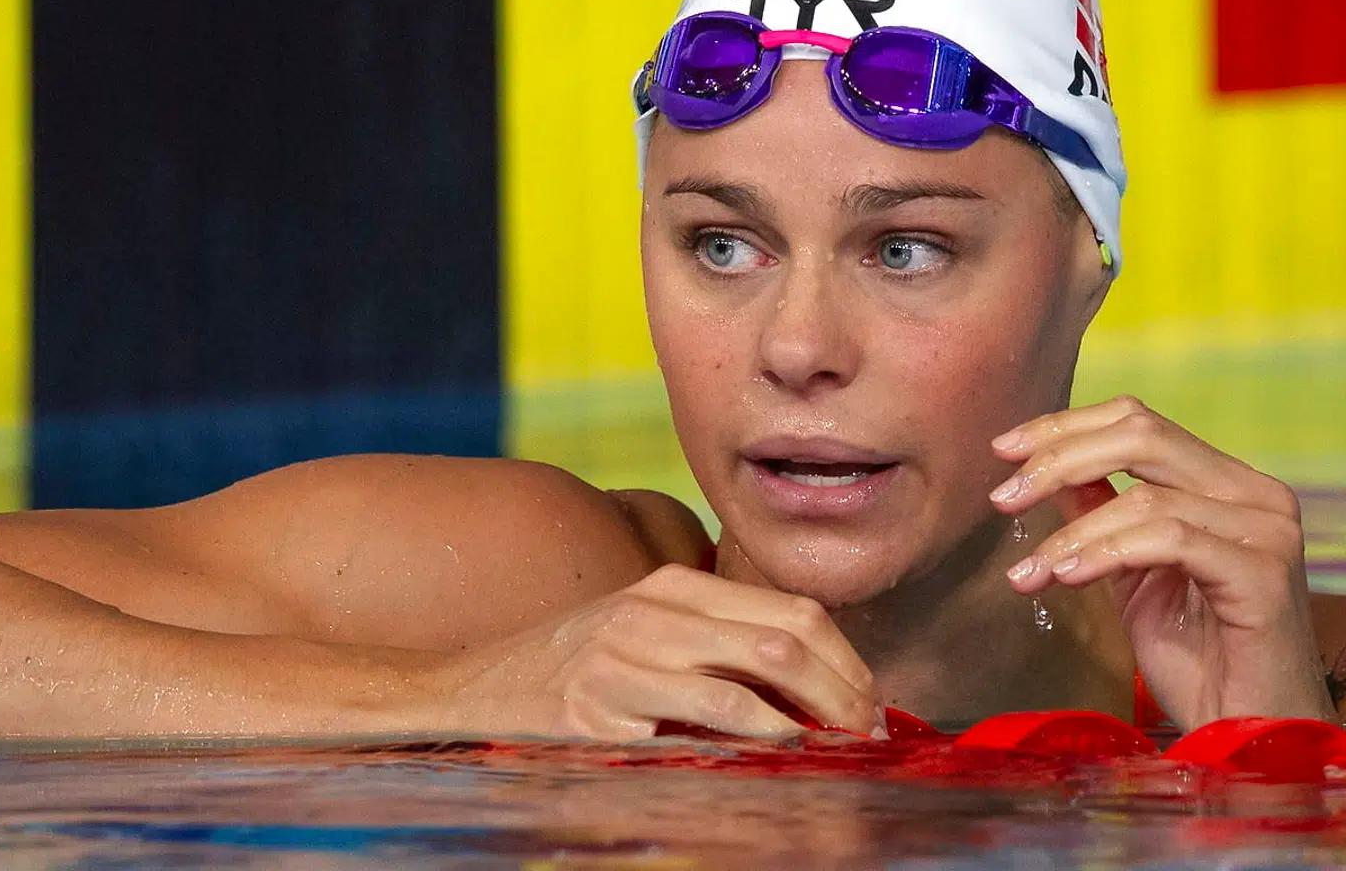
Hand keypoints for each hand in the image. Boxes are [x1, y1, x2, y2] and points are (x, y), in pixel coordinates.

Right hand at [432, 564, 879, 740]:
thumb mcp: (645, 634)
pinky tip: (774, 758)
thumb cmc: (573, 667)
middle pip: (784, 642)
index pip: (791, 611)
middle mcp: (653, 612)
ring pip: (749, 681)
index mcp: (672, 588)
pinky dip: (751, 742)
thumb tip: (810, 686)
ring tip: (832, 752)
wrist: (475, 687)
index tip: (869, 703)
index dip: (846, 660)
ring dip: (808, 724)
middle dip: (843, 695)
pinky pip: (698, 724)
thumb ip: (716, 643)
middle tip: (866, 736)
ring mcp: (624, 657)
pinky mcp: (601, 708)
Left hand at [988, 395, 1333, 728]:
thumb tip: (1047, 470)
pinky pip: (1167, 540)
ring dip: (1070, 533)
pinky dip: (1104, 554)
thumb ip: (1102, 515)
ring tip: (1028, 572)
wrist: (1247, 733)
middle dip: (1058, 460)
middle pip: (1142, 436)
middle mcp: (1256, 494)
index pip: (1140, 422)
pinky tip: (1065, 577)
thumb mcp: (1132, 576)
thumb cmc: (1197, 660)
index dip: (1066, 427)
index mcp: (1227, 483)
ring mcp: (1266, 530)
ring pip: (1144, 497)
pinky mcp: (1263, 573)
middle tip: (1003, 500)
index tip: (1004, 450)